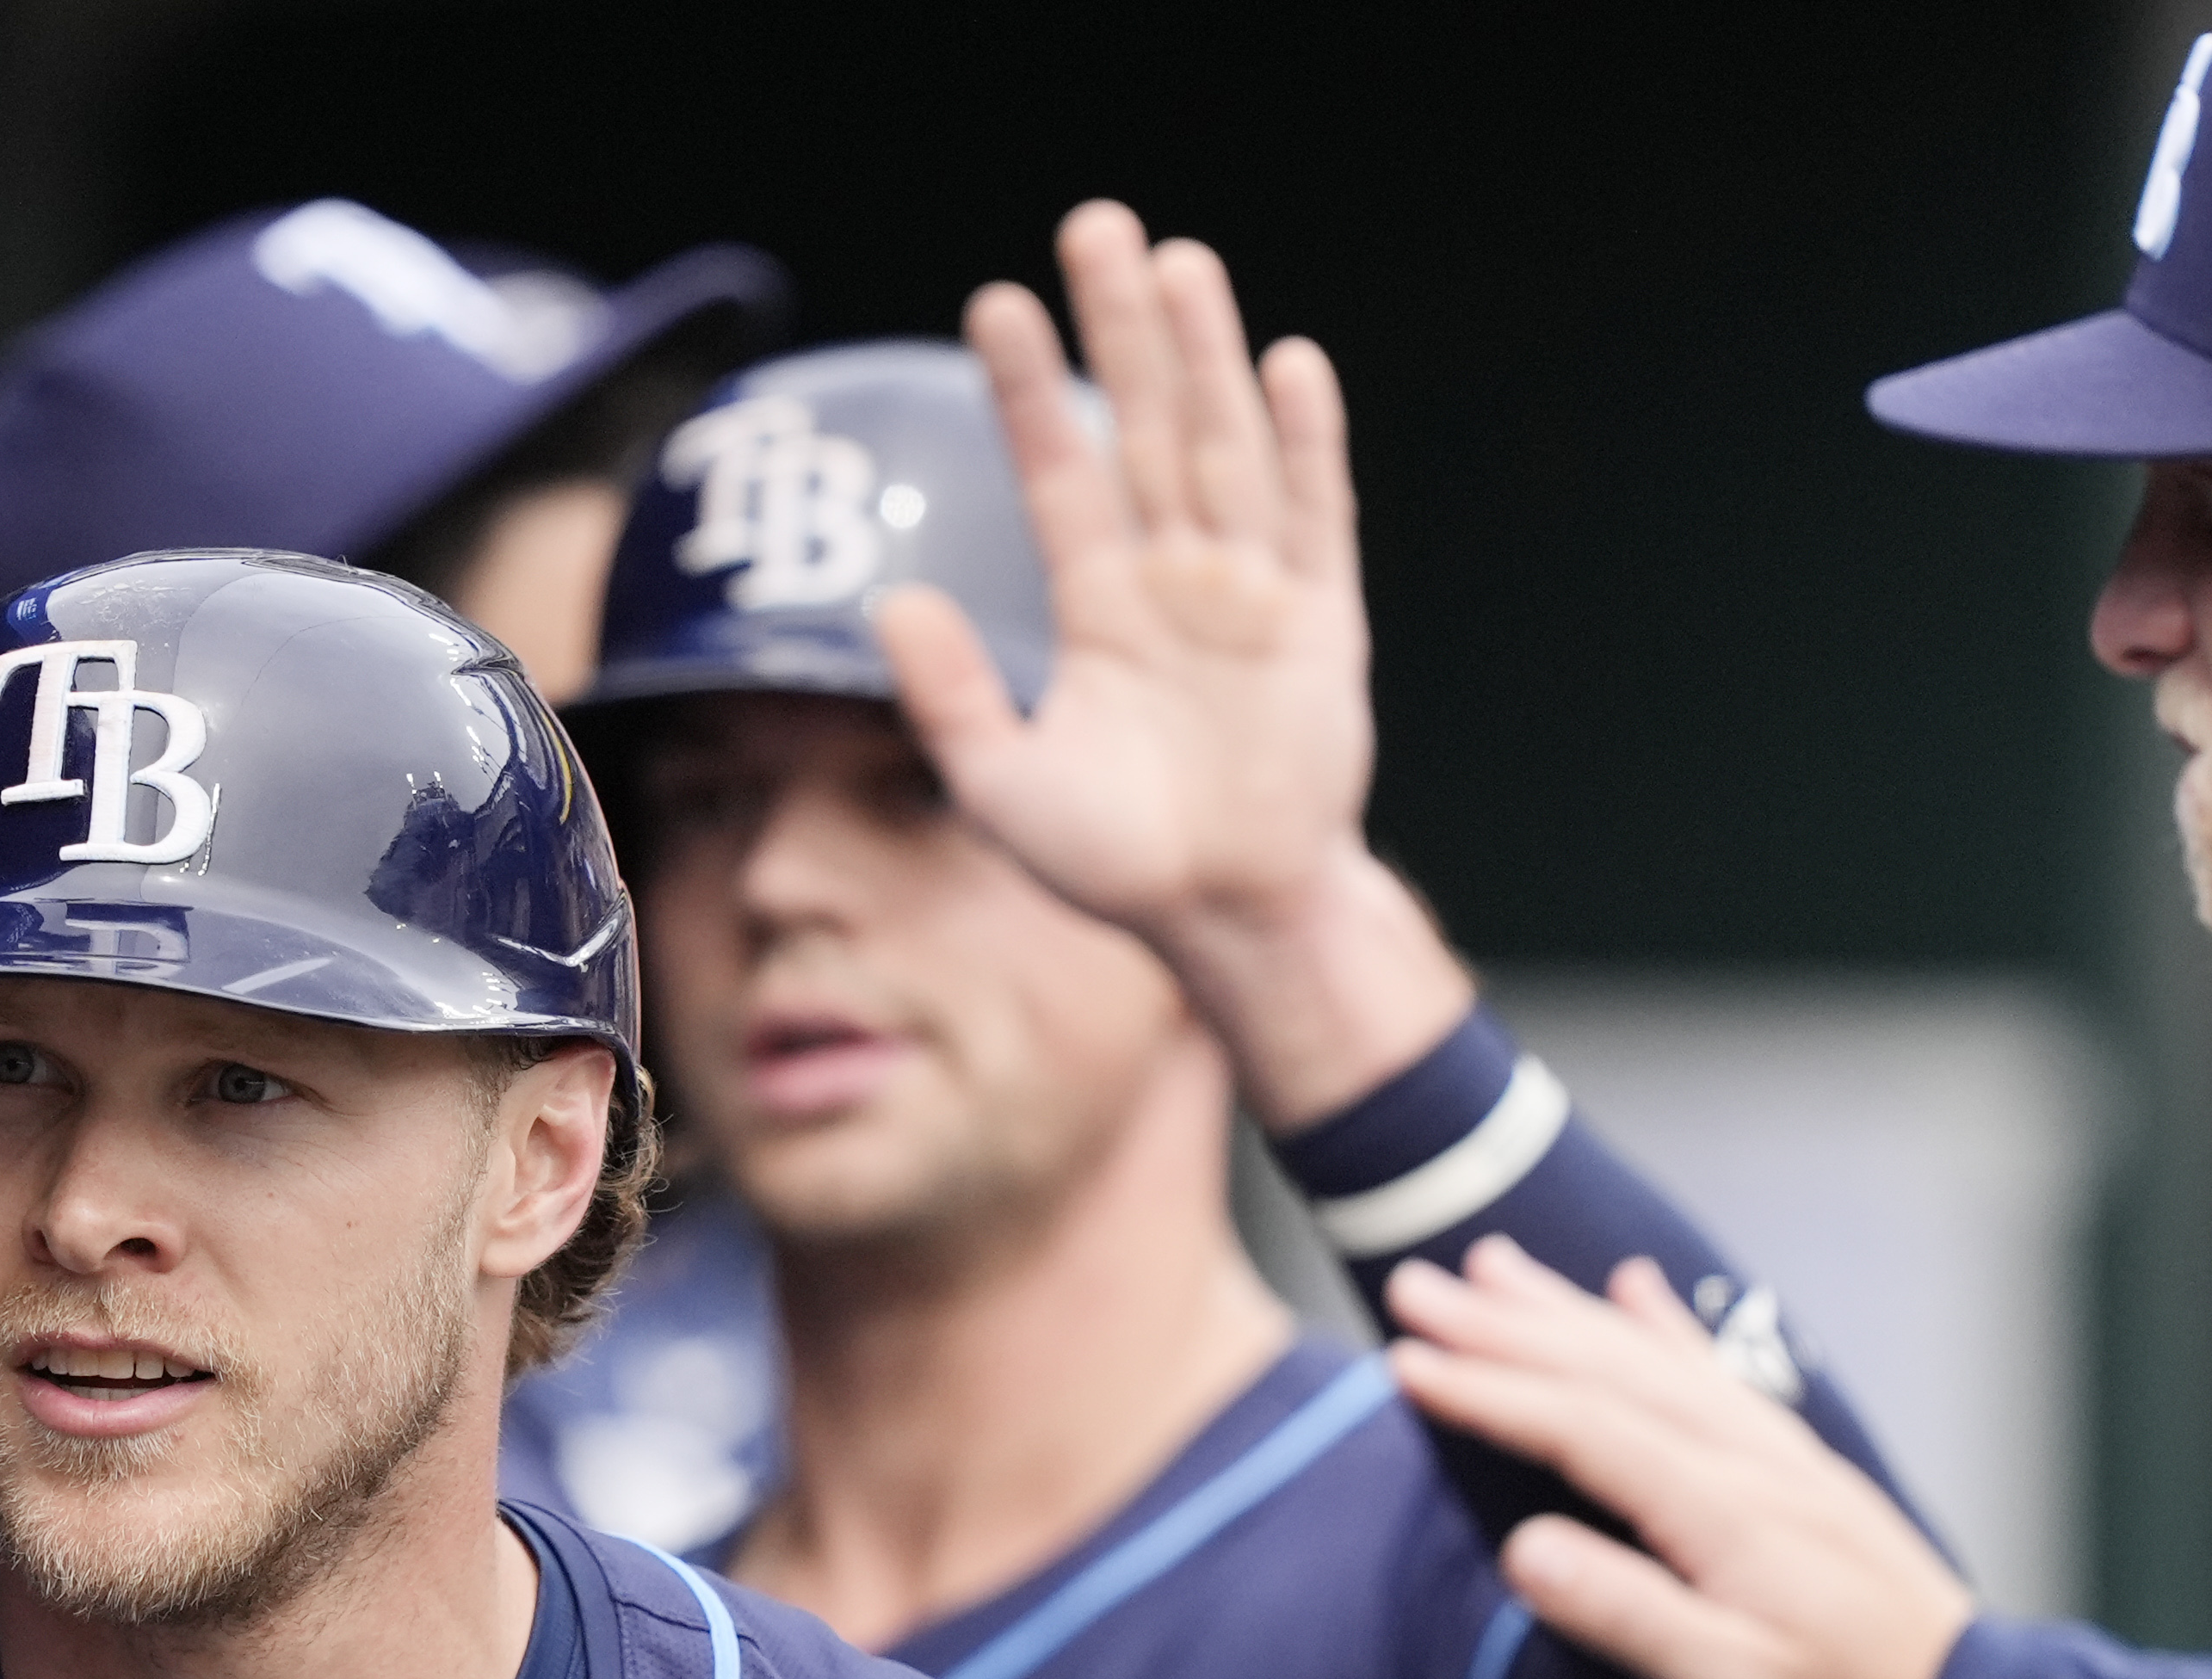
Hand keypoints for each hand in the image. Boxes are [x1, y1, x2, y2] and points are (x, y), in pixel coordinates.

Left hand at [877, 207, 1470, 1125]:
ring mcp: (1250, 594)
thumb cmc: (1115, 865)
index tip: (992, 305)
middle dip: (1119, 331)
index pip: (1054, 477)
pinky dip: (1304, 444)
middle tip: (1094, 226)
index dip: (1025, 393)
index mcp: (1098, 612)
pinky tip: (1286, 365)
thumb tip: (891, 604)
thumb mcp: (1002, 790)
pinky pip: (1311, 516)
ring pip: (1222, 449)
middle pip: (1141, 430)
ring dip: (1203, 357)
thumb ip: (949, 699)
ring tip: (1179, 263)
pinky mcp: (1320, 623)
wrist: (1228, 919)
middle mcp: (1174, 582)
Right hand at [1382, 1239, 1972, 1678]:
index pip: (1582, 1430)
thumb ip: (1627, 1615)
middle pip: (1608, 1371)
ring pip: (1656, 1359)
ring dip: (1567, 1310)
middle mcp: (1749, 1463)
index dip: (1488, 1394)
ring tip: (1497, 1266)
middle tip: (1417, 1288)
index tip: (1405, 1365)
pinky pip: (1715, 1374)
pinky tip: (1631, 1290)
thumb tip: (1524, 1552)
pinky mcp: (1798, 1471)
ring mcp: (1779, 1459)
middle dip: (1506, 1328)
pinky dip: (1664, 1326)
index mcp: (1722, 1512)